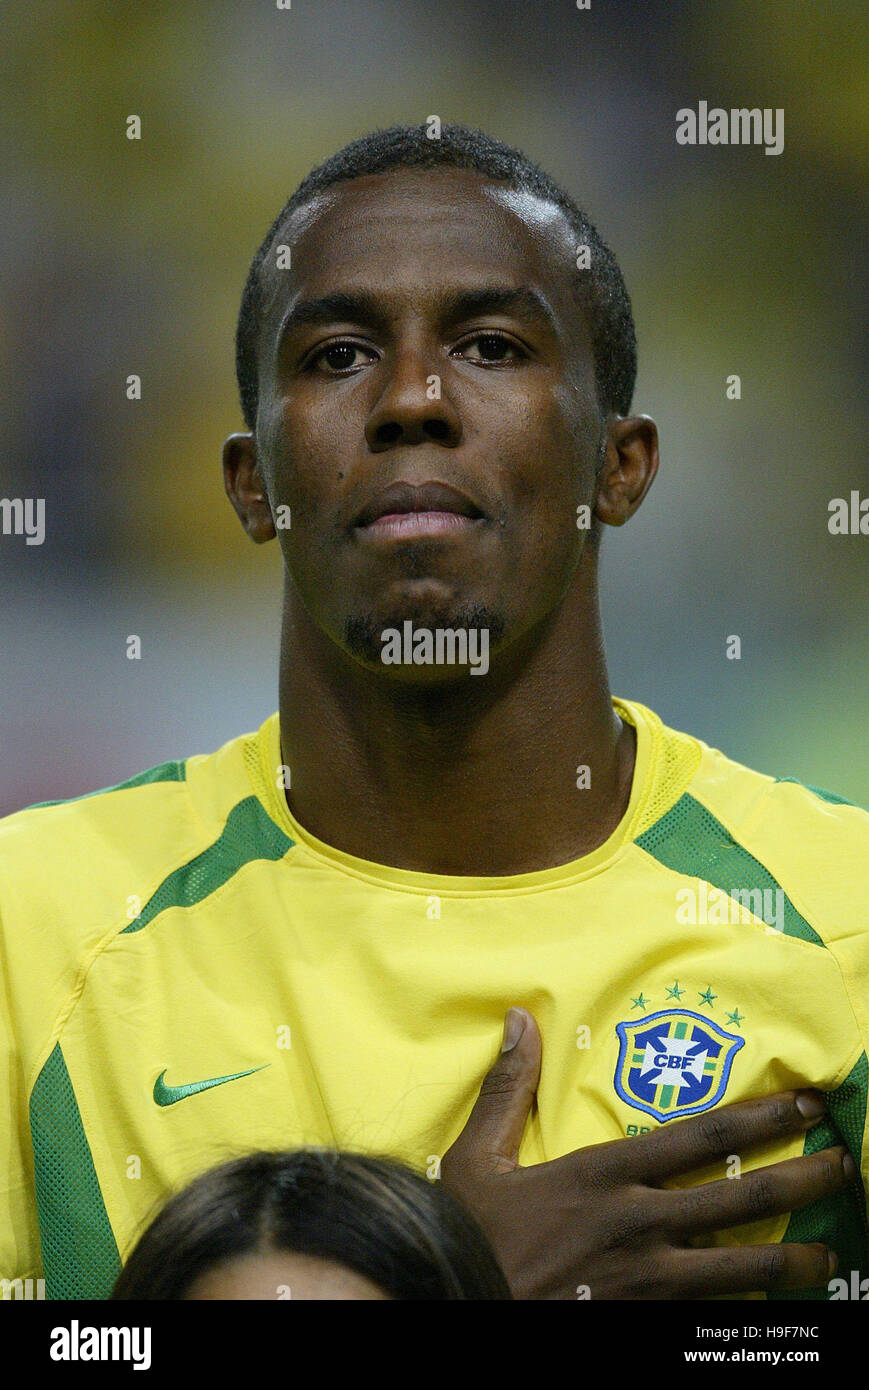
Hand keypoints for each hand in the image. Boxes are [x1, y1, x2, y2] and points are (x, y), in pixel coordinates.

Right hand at [440, 1008, 855, 1298]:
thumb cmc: (471, 1235)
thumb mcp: (477, 1158)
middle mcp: (637, 1223)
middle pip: (738, 1197)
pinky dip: (746, 1314)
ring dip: (792, 1259)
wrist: (455, 1305)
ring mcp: (645, 1281)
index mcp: (602, 1175)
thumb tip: (521, 1015)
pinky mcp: (642, 1324)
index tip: (803, 1104)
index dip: (758, 1118)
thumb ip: (507, 1089)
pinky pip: (708, 1319)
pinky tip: (775, 1310)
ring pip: (739, 1267)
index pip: (699, 1137)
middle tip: (845, 1165)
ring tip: (829, 1253)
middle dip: (800, 1178)